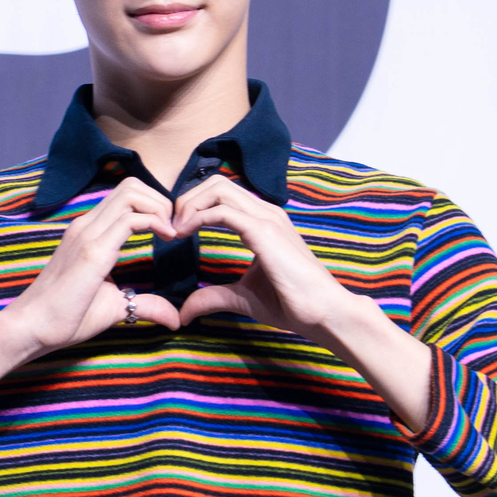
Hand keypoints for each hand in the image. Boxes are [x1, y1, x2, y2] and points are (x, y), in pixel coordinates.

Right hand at [3, 176, 182, 358]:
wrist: (31, 329)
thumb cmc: (65, 318)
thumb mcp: (114, 306)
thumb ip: (145, 304)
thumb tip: (174, 318)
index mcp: (89, 232)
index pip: (126, 196)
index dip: (154, 206)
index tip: (169, 233)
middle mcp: (87, 225)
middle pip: (131, 185)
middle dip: (161, 201)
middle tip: (172, 230)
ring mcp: (87, 234)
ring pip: (131, 193)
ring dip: (159, 208)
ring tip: (170, 234)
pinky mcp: (92, 251)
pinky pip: (130, 219)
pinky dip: (156, 222)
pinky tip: (166, 241)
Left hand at [170, 175, 376, 344]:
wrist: (323, 313)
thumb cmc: (292, 303)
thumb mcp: (242, 298)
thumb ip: (213, 297)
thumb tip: (184, 312)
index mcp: (263, 221)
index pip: (222, 194)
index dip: (194, 206)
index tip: (176, 231)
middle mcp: (266, 212)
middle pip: (216, 182)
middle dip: (187, 199)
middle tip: (172, 228)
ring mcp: (267, 218)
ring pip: (218, 188)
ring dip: (189, 205)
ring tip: (176, 230)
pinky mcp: (265, 231)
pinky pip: (222, 210)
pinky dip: (197, 217)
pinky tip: (185, 234)